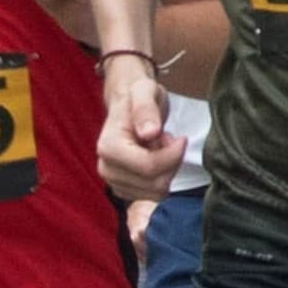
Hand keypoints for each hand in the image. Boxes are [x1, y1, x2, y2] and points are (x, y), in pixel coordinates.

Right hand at [98, 57, 183, 199]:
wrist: (128, 104)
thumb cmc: (138, 95)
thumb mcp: (145, 91)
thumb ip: (146, 109)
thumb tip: (149, 133)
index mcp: (108, 147)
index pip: (149, 167)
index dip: (173, 155)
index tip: (181, 138)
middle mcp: (106, 168)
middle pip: (154, 184)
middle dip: (170, 163)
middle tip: (166, 140)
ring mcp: (113, 182)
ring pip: (156, 192)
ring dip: (167, 170)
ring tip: (159, 147)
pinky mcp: (123, 189)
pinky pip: (154, 196)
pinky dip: (161, 178)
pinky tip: (155, 158)